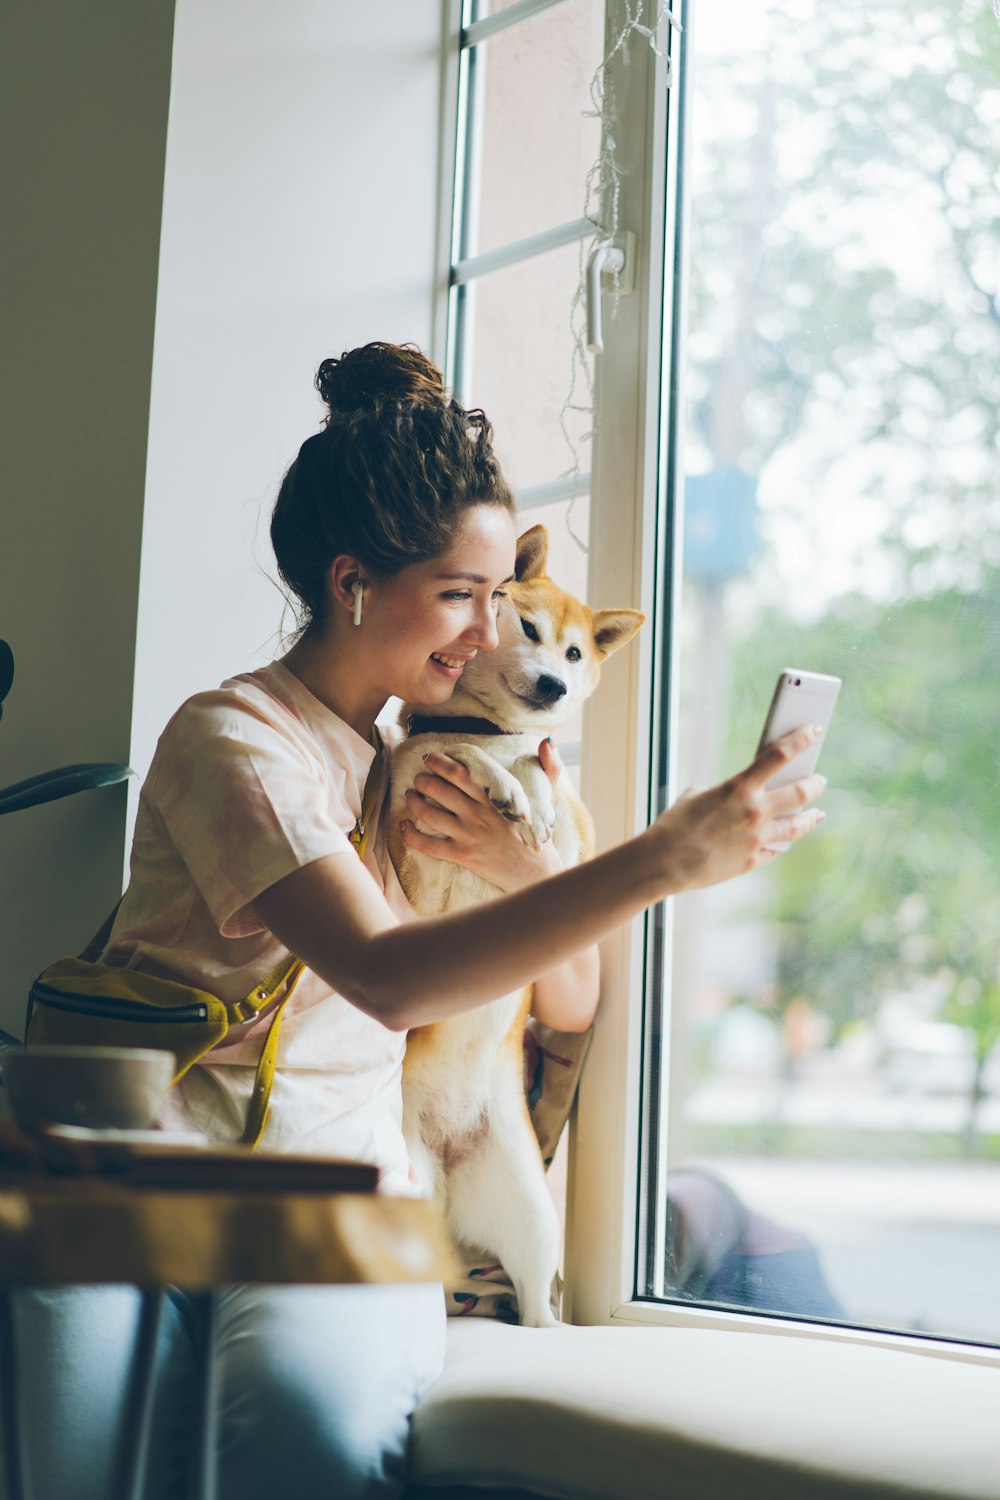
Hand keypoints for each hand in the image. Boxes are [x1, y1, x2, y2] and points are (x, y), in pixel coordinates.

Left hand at [399, 740, 563, 891]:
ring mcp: (468, 835)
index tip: (429, 757)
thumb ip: (549, 767)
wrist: (537, 873)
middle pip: (438, 790)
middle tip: (418, 778)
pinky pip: (428, 844)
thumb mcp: (548, 797)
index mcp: (495, 797)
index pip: (461, 773)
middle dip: (421, 780)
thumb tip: (547, 741)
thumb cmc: (539, 834)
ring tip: (410, 796)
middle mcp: (478, 814)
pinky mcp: (462, 856)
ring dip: (413, 802)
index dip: (440, 762)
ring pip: (429, 813)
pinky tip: (404, 826)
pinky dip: (411, 834)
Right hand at [647, 724, 826, 892]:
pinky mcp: (752, 861)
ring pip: (797, 826)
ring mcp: (756, 839)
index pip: (779, 754)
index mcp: (738, 787)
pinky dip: (780, 843)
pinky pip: (774, 849)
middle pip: (800, 792)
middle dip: (815, 783)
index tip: (814, 730)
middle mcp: (754, 812)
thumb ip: (727, 792)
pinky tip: (785, 840)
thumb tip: (744, 799)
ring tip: (818, 813)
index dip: (801, 739)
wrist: (662, 863)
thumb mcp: (698, 795)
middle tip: (820, 780)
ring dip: (811, 817)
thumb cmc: (674, 824)